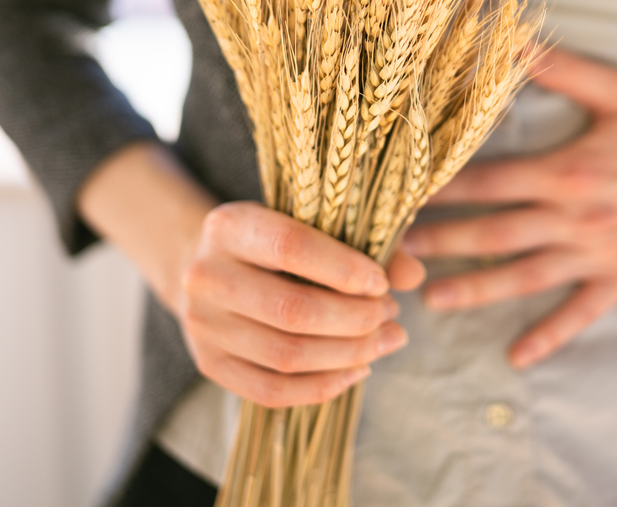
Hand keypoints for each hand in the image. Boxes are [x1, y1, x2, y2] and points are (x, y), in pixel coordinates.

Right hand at [177, 201, 426, 407]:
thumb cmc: (275, 241)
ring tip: (386, 339)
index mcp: (228, 226)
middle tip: (391, 314)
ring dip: (349, 354)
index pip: (291, 247)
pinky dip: (323, 387)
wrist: (211, 268)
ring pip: (286, 356)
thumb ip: (364, 243)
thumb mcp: (310, 224)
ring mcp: (202, 325)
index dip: (344, 269)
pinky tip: (357, 369)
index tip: (382, 284)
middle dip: (356, 319)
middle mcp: (205, 275)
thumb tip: (414, 276)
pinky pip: (271, 392)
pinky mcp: (209, 364)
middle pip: (291, 310)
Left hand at [402, 47, 616, 369]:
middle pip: (495, 233)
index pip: (489, 182)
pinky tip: (517, 356)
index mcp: (570, 170)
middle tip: (392, 252)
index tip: (400, 194)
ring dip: (475, 290)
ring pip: (525, 278)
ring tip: (429, 299)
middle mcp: (580, 217)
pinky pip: (580, 313)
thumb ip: (558, 67)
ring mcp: (601, 253)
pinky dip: (548, 336)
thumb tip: (507, 37)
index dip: (441, 189)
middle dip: (441, 242)